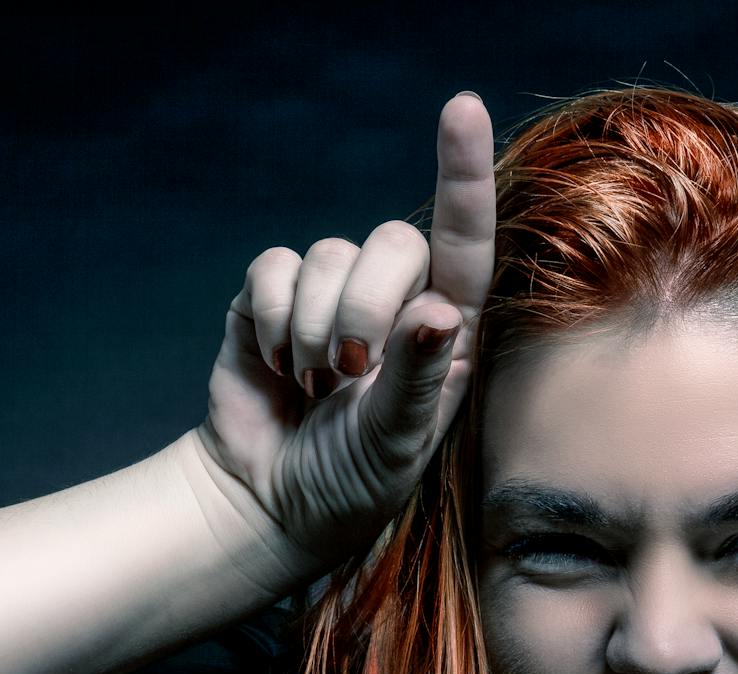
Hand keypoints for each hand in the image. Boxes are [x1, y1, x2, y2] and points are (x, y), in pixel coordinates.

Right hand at [194, 90, 494, 569]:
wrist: (271, 501)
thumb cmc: (355, 481)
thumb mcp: (397, 444)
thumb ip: (417, 377)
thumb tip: (437, 311)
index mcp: (447, 329)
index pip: (466, 240)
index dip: (462, 174)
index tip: (458, 108)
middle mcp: (398, 299)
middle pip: (391, 239)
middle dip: (364, 308)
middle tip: (349, 374)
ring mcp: (333, 294)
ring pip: (328, 253)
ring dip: (315, 328)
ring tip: (316, 385)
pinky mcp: (273, 298)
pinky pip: (274, 265)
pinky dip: (273, 317)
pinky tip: (280, 365)